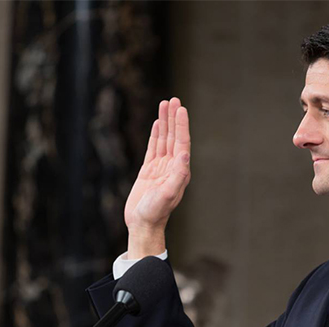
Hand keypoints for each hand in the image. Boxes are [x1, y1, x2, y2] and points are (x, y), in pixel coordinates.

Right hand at [124, 98, 190, 257]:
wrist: (143, 225)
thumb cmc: (155, 213)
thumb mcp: (167, 195)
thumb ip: (177, 175)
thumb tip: (184, 155)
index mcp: (180, 171)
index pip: (182, 143)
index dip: (181, 125)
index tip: (180, 108)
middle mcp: (172, 168)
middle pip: (174, 137)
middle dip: (174, 118)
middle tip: (174, 99)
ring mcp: (160, 168)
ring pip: (163, 140)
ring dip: (165, 122)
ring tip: (165, 104)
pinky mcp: (148, 171)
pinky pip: (153, 148)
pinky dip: (155, 135)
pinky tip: (157, 124)